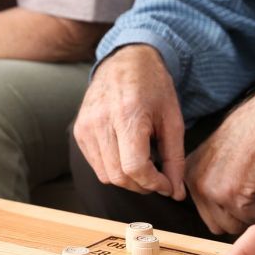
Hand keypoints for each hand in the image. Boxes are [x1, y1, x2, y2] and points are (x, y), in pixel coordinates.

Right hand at [74, 44, 185, 199]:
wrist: (126, 60)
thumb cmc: (154, 87)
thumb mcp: (173, 120)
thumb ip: (175, 158)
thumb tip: (176, 193)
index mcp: (128, 115)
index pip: (135, 167)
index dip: (154, 183)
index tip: (167, 184)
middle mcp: (101, 122)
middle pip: (119, 176)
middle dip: (142, 185)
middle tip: (158, 178)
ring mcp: (85, 127)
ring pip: (105, 175)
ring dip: (128, 180)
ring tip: (144, 166)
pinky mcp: (78, 131)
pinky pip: (95, 165)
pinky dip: (113, 169)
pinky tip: (127, 156)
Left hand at [185, 86, 254, 234]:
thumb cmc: (247, 137)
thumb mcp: (214, 159)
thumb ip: (209, 183)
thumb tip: (217, 213)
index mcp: (189, 175)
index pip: (205, 213)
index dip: (227, 206)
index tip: (237, 187)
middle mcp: (195, 184)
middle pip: (217, 225)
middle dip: (237, 214)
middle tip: (248, 187)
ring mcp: (212, 192)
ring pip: (234, 226)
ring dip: (250, 209)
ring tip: (253, 181)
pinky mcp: (232, 197)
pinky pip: (252, 217)